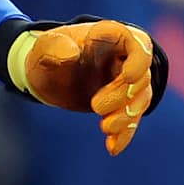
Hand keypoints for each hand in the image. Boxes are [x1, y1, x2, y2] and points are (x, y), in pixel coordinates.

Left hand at [9, 19, 165, 154]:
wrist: (44, 73)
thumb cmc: (45, 53)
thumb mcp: (43, 47)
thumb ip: (53, 47)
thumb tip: (70, 53)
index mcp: (109, 37)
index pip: (138, 44)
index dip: (139, 61)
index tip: (127, 78)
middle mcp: (122, 58)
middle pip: (140, 77)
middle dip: (123, 95)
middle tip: (96, 107)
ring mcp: (123, 81)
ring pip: (140, 99)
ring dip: (127, 117)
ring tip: (105, 128)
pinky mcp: (120, 103)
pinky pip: (131, 119)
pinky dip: (124, 134)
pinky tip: (113, 148)